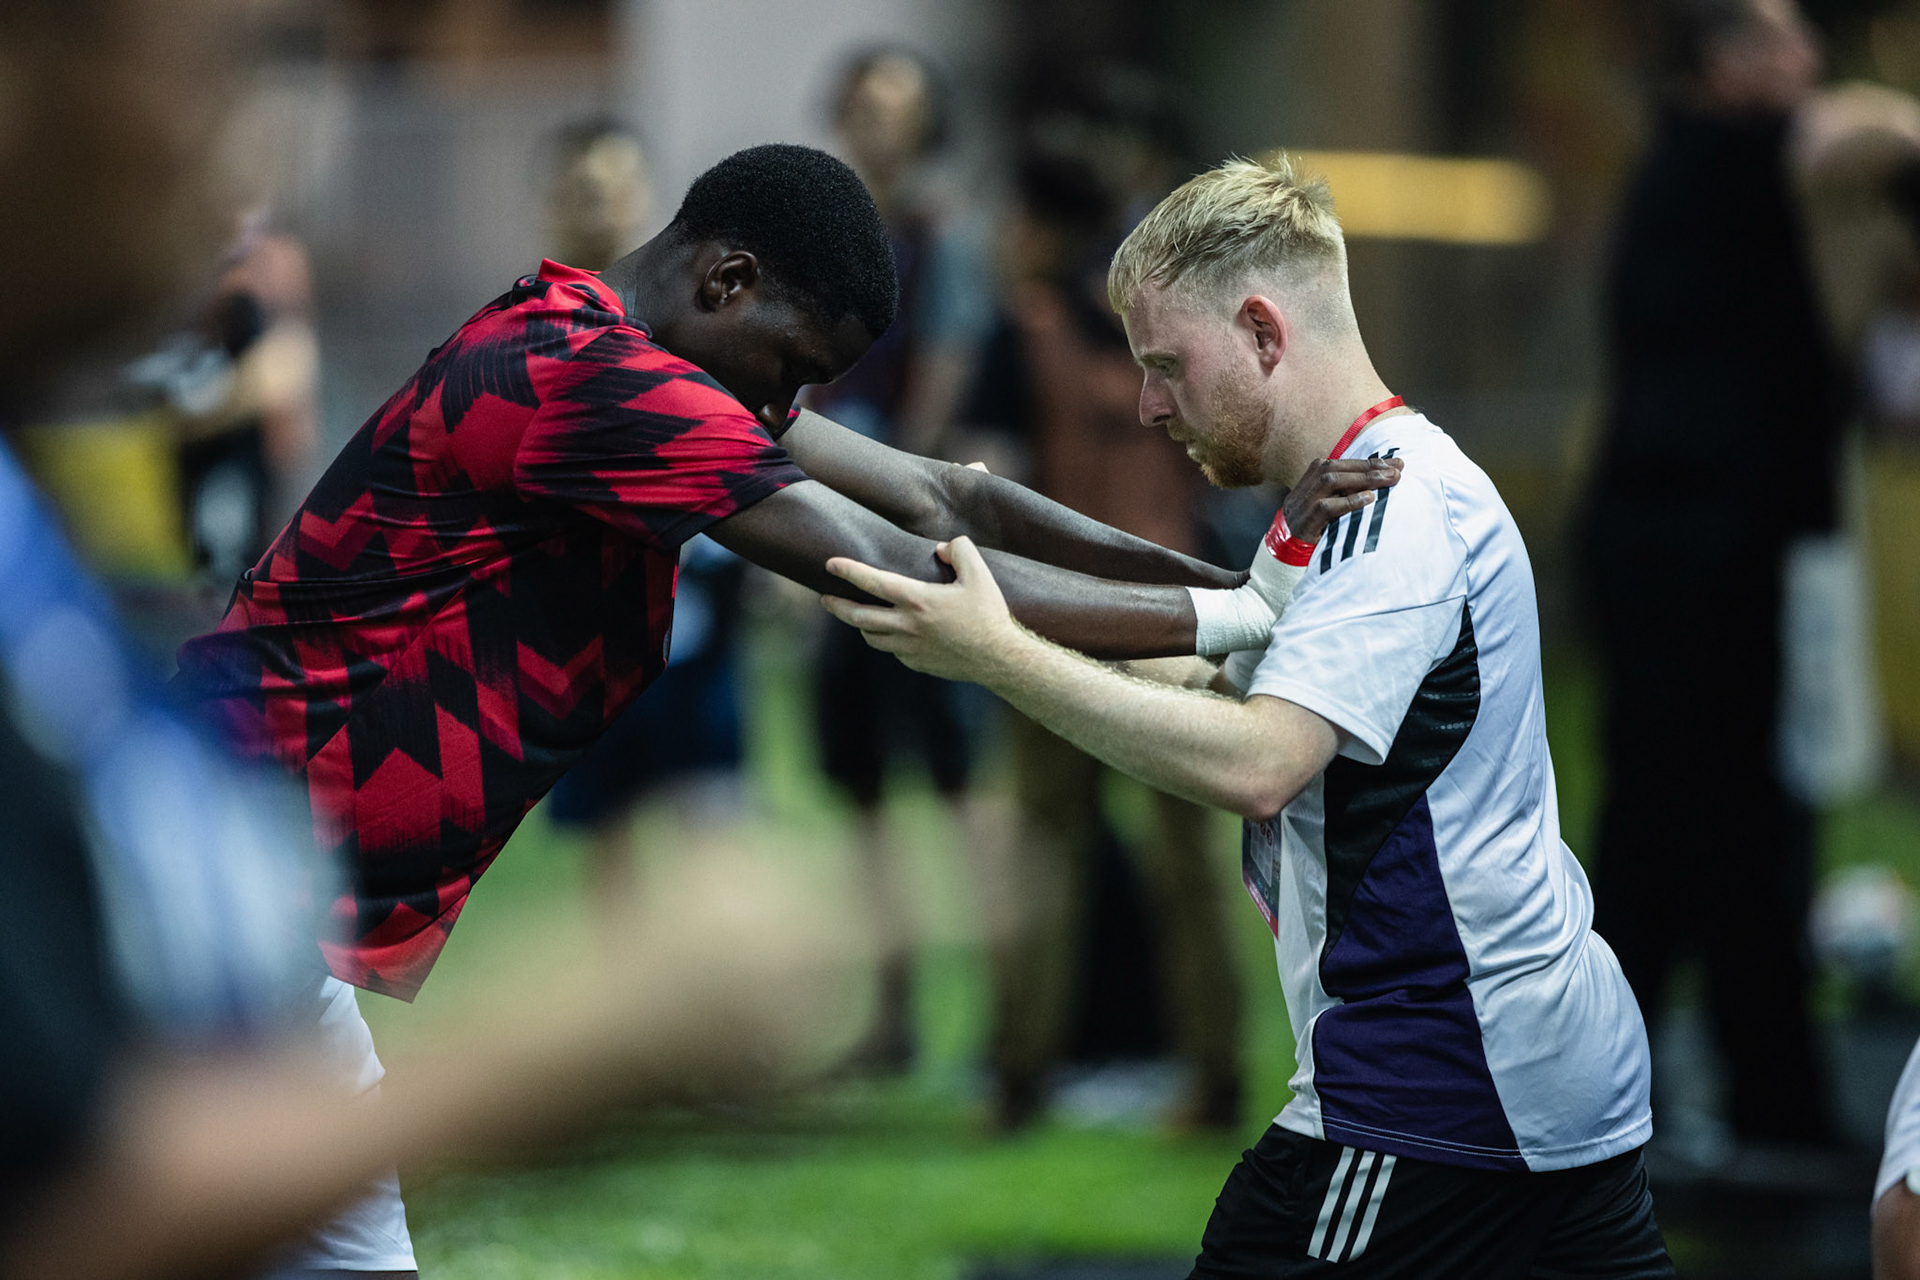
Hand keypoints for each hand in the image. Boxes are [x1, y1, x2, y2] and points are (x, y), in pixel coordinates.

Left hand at [820, 535, 1024, 682]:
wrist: (999, 658)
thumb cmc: (989, 615)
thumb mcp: (980, 574)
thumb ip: (960, 550)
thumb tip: (940, 548)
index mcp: (917, 600)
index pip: (872, 582)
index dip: (848, 571)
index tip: (830, 564)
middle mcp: (907, 626)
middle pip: (858, 616)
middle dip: (836, 606)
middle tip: (825, 598)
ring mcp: (910, 648)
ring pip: (871, 637)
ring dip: (860, 624)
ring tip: (857, 615)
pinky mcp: (917, 663)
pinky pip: (893, 651)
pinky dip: (887, 640)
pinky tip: (892, 633)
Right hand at [1282, 456, 1403, 543]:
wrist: (1286, 543)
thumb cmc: (1315, 518)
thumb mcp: (1329, 496)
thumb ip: (1347, 485)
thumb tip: (1383, 474)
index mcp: (1316, 472)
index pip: (1347, 463)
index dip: (1372, 461)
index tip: (1397, 463)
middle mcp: (1310, 482)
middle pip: (1341, 467)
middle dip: (1371, 467)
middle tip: (1397, 470)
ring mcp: (1307, 500)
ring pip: (1334, 480)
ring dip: (1363, 479)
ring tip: (1387, 480)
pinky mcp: (1307, 518)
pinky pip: (1328, 506)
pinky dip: (1349, 501)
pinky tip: (1368, 498)